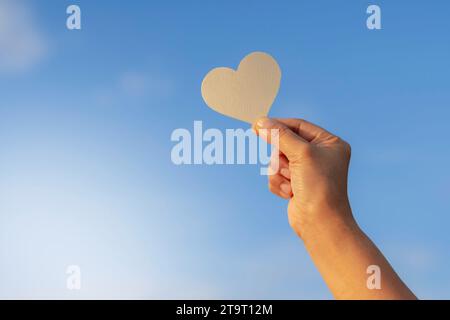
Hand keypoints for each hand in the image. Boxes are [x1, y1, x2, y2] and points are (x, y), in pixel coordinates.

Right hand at [253, 117, 353, 239]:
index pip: (299, 126)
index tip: (258, 125)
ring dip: (280, 172)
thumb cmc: (319, 186)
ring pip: (277, 161)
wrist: (319, 222)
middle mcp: (320, 155)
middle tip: (287, 166)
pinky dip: (279, 184)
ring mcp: (307, 171)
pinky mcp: (297, 184)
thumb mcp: (301, 153)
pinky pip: (276, 176)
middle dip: (281, 157)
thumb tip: (262, 122)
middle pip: (285, 143)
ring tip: (292, 183)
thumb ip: (280, 135)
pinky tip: (290, 193)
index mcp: (330, 143)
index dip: (278, 125)